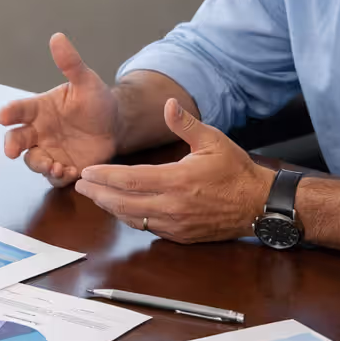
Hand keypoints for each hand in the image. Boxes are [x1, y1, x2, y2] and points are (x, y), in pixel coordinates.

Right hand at [0, 33, 119, 187]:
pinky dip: (58, 176)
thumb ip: (71, 63)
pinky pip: (54, 177)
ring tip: (54, 166)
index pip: (18, 109)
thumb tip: (57, 37)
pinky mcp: (63, 167)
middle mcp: (39, 131)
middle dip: (11, 145)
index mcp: (39, 109)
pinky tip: (69, 172)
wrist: (116, 125)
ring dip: (39, 164)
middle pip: (16, 139)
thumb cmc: (96, 101)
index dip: (9, 112)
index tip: (3, 116)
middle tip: (11, 151)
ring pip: (33, 161)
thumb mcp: (86, 82)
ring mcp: (49, 151)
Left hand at [74, 99, 274, 243]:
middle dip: (98, 194)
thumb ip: (186, 124)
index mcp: (178, 180)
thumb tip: (167, 104)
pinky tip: (121, 209)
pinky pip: (147, 228)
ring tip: (95, 196)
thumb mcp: (213, 140)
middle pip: (123, 203)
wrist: (259, 206)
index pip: (129, 179)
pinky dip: (130, 218)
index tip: (87, 172)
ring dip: (110, 208)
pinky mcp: (180, 236)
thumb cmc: (237, 172)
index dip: (104, 177)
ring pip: (132, 218)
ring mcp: (175, 224)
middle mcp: (173, 206)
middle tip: (80, 186)